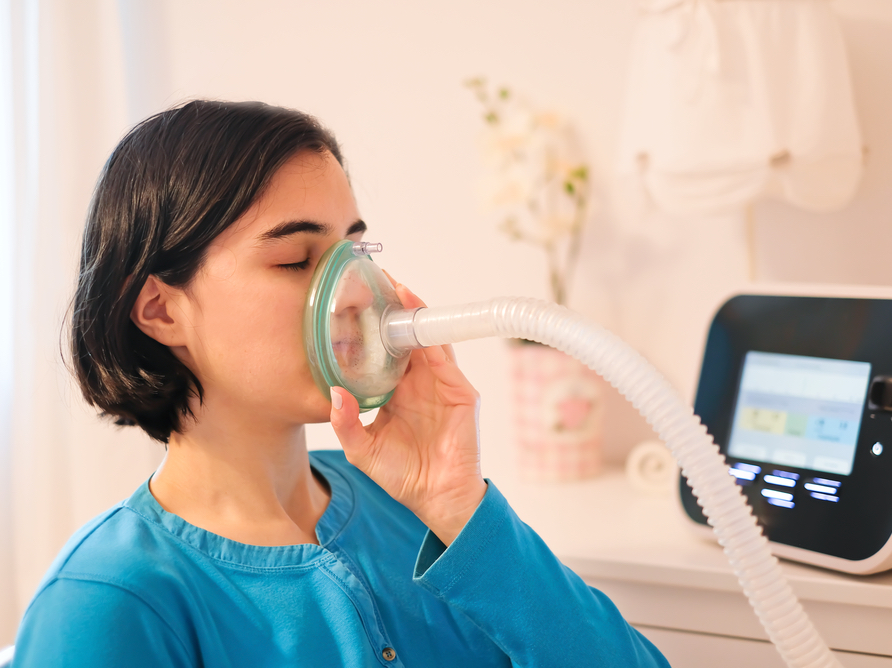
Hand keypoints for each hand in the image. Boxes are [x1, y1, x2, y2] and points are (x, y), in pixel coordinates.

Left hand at [329, 281, 486, 545]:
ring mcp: (441, 383)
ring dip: (412, 312)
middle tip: (374, 280)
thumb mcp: (362, 449)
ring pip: (425, 338)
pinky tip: (415, 315)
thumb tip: (334, 393)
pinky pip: (444, 355)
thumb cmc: (403, 475)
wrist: (437, 498)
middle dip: (392, 309)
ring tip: (394, 286)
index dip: (371, 328)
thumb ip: (346, 422)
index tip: (353, 303)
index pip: (383, 351)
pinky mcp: (460, 391)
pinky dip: (429, 334)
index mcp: (395, 392)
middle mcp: (418, 382)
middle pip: (405, 336)